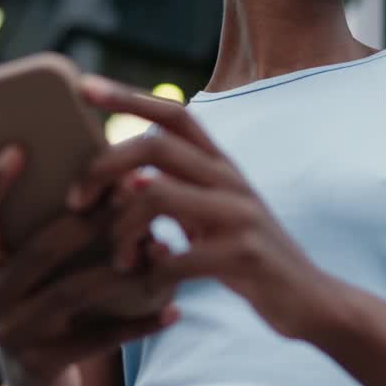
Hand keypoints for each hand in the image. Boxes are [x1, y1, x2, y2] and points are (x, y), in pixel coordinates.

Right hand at [0, 145, 180, 385]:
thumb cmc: (51, 305)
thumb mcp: (43, 272)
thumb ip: (59, 230)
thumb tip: (118, 177)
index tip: (18, 148)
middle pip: (40, 249)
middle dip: (90, 219)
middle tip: (133, 192)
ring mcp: (12, 334)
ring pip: (72, 292)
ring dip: (123, 268)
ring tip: (162, 246)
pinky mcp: (41, 365)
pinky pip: (98, 339)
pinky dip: (139, 324)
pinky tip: (174, 311)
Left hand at [70, 75, 334, 339]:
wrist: (310, 298)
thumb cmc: (246, 257)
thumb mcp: (212, 214)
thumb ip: (176, 191)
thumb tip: (122, 177)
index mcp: (221, 166)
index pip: (174, 113)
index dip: (127, 96)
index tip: (82, 87)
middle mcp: (231, 180)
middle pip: (153, 148)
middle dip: (103, 168)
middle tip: (75, 200)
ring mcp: (240, 215)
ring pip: (155, 196)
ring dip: (120, 229)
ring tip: (118, 257)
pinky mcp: (243, 255)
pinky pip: (176, 256)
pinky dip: (150, 270)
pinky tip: (148, 280)